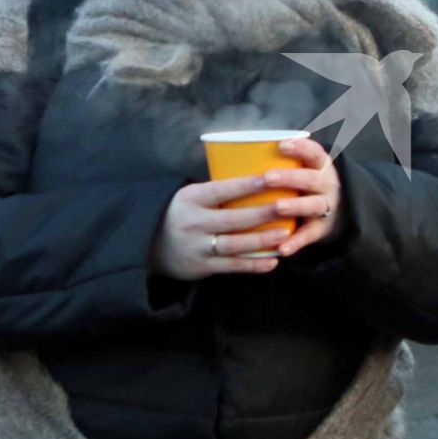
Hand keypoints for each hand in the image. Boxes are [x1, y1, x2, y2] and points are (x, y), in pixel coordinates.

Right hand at [153, 138, 341, 279]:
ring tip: (285, 233)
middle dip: (262, 213)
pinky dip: (253, 265)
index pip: (220, 189)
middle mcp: (193, 223)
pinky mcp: (202, 267)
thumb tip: (258, 172)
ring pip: (235, 244)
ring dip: (262, 240)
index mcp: (190, 199)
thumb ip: (218, 191)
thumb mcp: (191, 196)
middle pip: (232, 218)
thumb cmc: (183, 214)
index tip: (270, 177)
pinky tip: (273, 261)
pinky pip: (232, 266)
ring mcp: (197, 247)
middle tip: (288, 206)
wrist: (150, 245)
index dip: (246, 184)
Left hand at [259, 136, 343, 258]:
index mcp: (318, 165)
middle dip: (291, 178)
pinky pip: (310, 235)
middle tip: (268, 177)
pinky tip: (282, 248)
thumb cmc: (297, 183)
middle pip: (314, 178)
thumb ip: (273, 162)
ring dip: (296, 205)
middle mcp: (326, 184)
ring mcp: (325, 207)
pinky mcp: (321, 229)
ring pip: (314, 205)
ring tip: (278, 207)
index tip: (281, 145)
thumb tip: (229, 151)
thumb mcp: (294, 168)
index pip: (313, 152)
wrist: (323, 209)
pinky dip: (297, 241)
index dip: (300, 148)